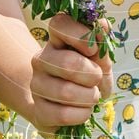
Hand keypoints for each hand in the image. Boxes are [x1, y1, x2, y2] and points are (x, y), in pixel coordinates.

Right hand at [29, 13, 113, 137]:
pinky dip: (82, 115)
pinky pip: (62, 115)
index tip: (94, 49)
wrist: (71, 104)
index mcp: (57, 40)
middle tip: (97, 78)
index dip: (81, 35)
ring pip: (66, 92)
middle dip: (93, 74)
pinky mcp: (38, 111)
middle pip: (67, 63)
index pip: (59, 24)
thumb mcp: (99, 57)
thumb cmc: (88, 74)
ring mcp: (36, 85)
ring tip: (92, 96)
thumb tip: (102, 23)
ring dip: (89, 97)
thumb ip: (101, 40)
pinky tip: (83, 111)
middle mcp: (41, 59)